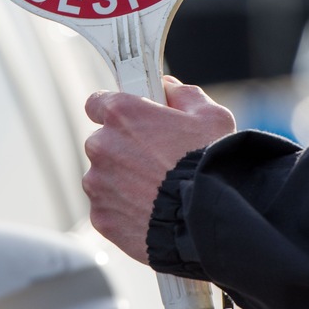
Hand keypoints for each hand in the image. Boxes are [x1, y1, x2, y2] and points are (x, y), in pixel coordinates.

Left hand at [82, 76, 235, 263]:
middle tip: (154, 162)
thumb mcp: (211, 116)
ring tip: (156, 192)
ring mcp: (97, 184)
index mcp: (122, 114)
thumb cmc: (209, 164)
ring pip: (103, 177)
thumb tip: (169, 89)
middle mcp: (102, 145)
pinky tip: (151, 212)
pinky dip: (123, 210)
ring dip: (121, 181)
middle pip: (102, 143)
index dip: (114, 112)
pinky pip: (107, 208)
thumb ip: (184, 96)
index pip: (97, 103)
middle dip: (122, 150)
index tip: (128, 122)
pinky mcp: (101, 217)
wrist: (208, 219)